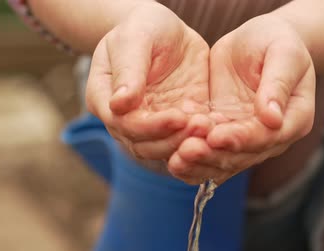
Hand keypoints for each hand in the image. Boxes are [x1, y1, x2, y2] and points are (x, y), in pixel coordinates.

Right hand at [85, 2, 211, 162]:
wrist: (168, 29)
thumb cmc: (143, 28)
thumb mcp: (134, 39)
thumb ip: (128, 71)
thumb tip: (119, 105)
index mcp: (105, 100)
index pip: (124, 125)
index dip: (150, 126)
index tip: (178, 116)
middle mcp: (126, 120)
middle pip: (145, 145)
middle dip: (173, 140)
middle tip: (201, 126)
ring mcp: (154, 125)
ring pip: (166, 150)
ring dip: (188, 144)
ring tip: (210, 127)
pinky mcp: (180, 124)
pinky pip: (188, 141)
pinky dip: (202, 142)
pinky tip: (218, 130)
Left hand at [168, 14, 315, 184]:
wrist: (257, 40)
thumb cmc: (277, 41)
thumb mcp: (283, 53)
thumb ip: (278, 84)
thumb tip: (272, 119)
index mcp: (294, 120)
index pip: (267, 137)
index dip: (241, 139)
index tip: (216, 136)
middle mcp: (272, 138)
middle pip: (243, 155)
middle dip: (214, 155)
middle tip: (187, 151)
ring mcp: (247, 139)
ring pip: (224, 160)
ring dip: (200, 163)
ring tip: (175, 161)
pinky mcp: (224, 134)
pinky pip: (209, 152)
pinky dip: (192, 159)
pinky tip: (172, 159)